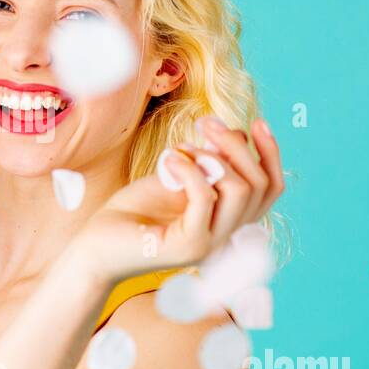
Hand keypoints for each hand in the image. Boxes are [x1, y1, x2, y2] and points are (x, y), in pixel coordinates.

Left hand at [72, 116, 283, 281]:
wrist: (97, 244)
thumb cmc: (134, 211)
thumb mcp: (178, 177)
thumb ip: (208, 162)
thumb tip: (236, 134)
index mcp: (228, 220)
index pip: (271, 188)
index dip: (270, 154)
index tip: (256, 122)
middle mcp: (226, 236)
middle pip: (260, 185)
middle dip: (236, 145)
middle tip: (204, 123)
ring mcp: (210, 245)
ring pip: (241, 190)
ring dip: (214, 156)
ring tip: (181, 147)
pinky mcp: (189, 246)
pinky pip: (206, 197)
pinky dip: (189, 170)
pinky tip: (168, 160)